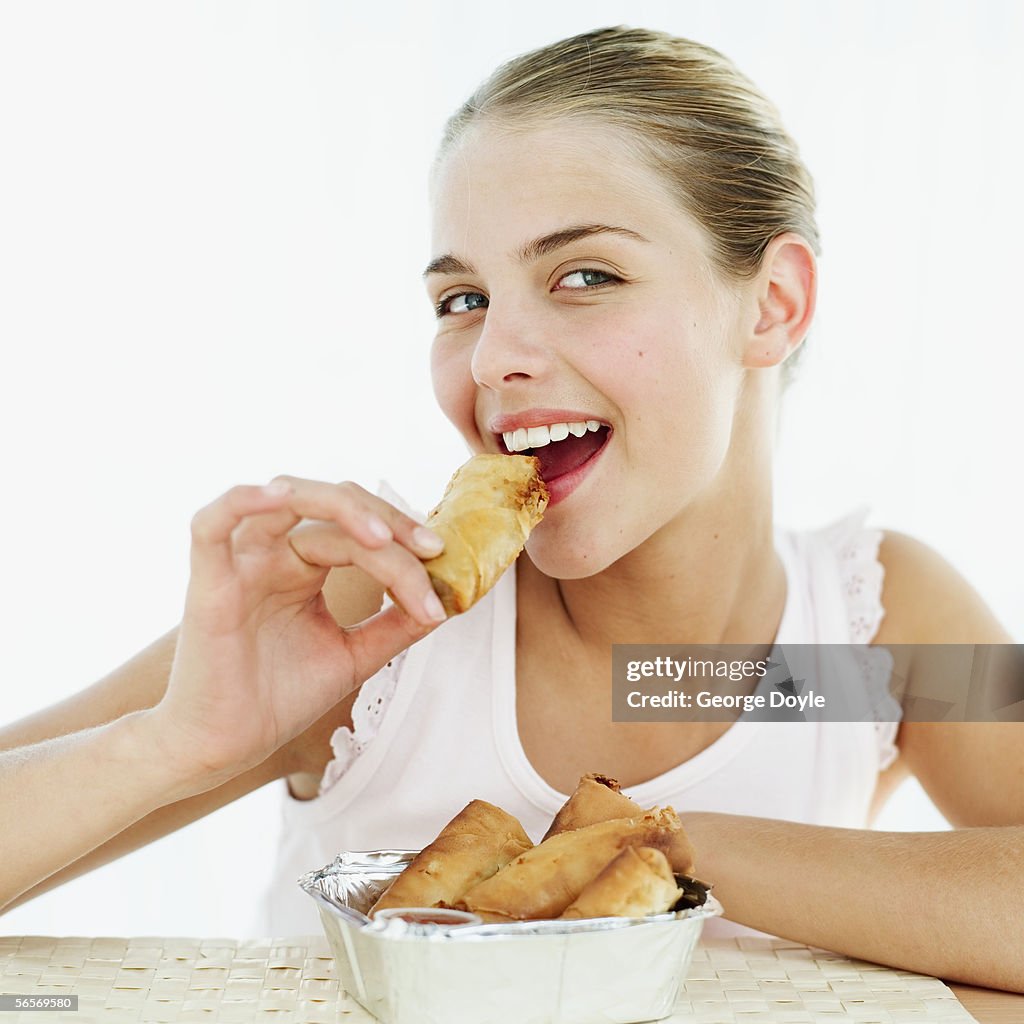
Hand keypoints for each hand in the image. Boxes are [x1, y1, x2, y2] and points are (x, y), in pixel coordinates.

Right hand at [149, 477, 446, 790]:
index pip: (361, 534)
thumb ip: (394, 625)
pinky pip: (211, 523)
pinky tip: (279, 496)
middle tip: (428, 549)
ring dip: (339, 507)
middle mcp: (274, 554)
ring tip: (381, 536)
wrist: (226, 747)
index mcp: (304, 565)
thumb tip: (447, 600)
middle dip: (388, 521)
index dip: (404, 544)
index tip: (441, 570)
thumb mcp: (353, 656)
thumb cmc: (278, 699)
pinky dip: (243, 499)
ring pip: (286, 497)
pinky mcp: (208, 583)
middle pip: (334, 506)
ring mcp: (241, 563)